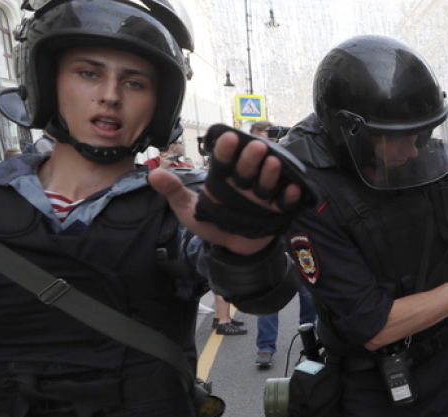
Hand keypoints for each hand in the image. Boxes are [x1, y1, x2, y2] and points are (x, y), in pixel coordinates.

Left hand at [150, 131, 300, 254]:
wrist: (233, 248)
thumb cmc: (212, 223)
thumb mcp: (189, 211)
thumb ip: (174, 193)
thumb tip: (154, 175)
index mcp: (223, 177)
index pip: (223, 159)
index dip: (226, 150)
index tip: (227, 139)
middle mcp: (245, 181)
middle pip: (248, 166)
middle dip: (251, 157)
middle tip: (255, 146)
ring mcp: (262, 194)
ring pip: (268, 180)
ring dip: (271, 172)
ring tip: (273, 163)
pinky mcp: (277, 209)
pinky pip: (285, 201)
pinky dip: (290, 196)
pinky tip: (294, 189)